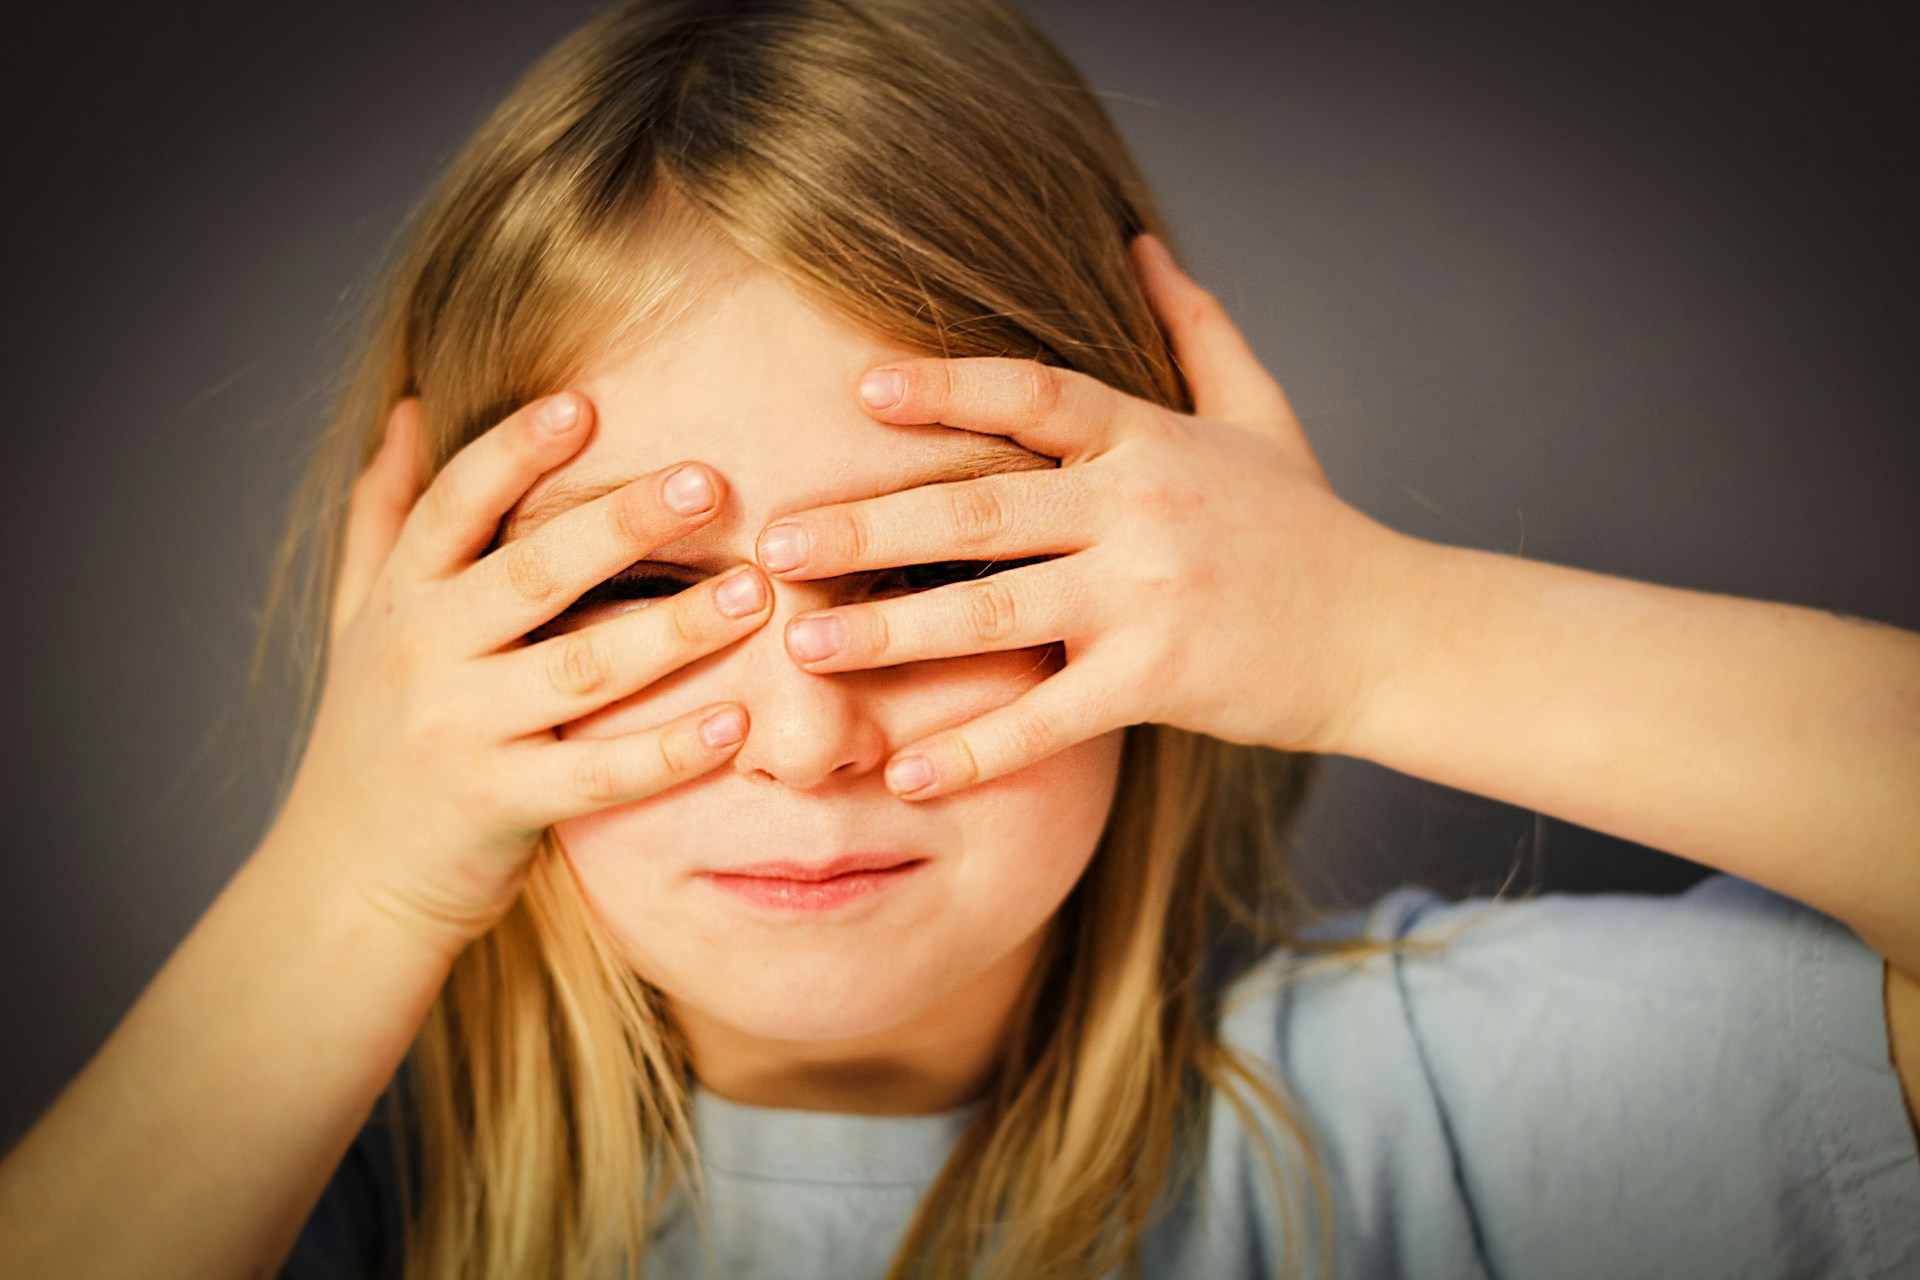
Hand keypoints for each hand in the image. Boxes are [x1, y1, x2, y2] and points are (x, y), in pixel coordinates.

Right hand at [274, 392, 773, 953]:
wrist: (343, 877)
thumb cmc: (372, 732)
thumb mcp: (362, 616)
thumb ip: (386, 513)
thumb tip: (408, 409)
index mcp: (401, 597)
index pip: (455, 505)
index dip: (514, 450)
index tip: (585, 405)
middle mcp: (421, 654)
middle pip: (531, 573)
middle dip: (623, 523)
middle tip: (710, 480)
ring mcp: (458, 733)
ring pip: (579, 670)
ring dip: (673, 628)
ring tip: (755, 592)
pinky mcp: (497, 806)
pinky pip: (597, 775)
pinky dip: (667, 749)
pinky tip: (735, 721)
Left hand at [752, 232, 1412, 799]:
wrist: (1392, 635)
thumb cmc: (1311, 527)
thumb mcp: (1260, 413)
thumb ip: (1195, 329)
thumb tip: (1142, 245)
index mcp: (1149, 440)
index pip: (1034, 396)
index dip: (948, 388)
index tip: (862, 393)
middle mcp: (1138, 508)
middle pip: (980, 506)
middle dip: (869, 524)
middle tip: (775, 543)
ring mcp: (1147, 596)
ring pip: (996, 610)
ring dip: (890, 630)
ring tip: (801, 646)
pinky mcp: (1161, 680)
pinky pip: (1050, 716)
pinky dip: (978, 747)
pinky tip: (906, 768)